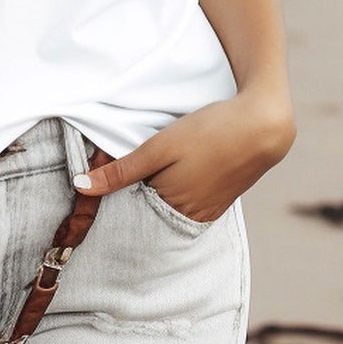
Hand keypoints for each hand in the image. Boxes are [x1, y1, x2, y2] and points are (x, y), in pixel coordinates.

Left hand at [72, 91, 295, 222]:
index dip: (113, 193)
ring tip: (153, 165)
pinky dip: (175, 190)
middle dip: (133, 194)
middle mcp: (189, 218)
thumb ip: (121, 170)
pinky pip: (187, 203)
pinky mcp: (219, 202)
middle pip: (148, 210)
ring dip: (155, 190)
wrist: (262, 126)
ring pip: (167, 206)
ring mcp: (207, 212)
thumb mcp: (159, 147)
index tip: (99, 175)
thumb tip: (80, 188)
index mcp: (170, 207)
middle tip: (122, 166)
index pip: (128, 211)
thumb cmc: (209, 132)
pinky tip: (176, 169)